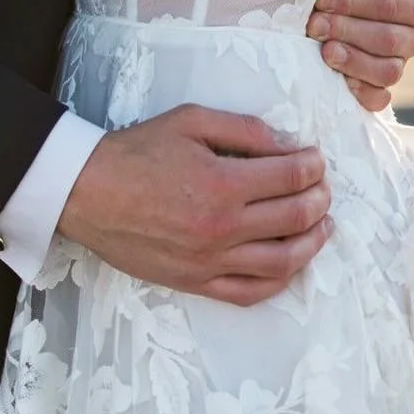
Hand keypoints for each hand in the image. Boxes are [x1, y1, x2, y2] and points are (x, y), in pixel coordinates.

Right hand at [58, 104, 331, 307]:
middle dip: (318, 199)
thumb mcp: (190, 120)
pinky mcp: (196, 282)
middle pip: (293, 217)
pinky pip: (250, 292)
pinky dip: (279, 281)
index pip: (289, 177)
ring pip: (282, 262)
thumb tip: (286, 143)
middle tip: (324, 187)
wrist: (89, 192)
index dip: (312, 167)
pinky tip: (291, 264)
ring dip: (311, 242)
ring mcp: (211, 261)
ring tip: (322, 225)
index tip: (316, 159)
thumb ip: (243, 129)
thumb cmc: (137, 151)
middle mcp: (222, 227)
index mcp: (222, 183)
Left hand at [306, 0, 413, 111]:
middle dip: (347, 32)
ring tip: (324, 51)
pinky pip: (379, 99)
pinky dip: (361, 93)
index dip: (355, 4)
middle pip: (388, 41)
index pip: (390, 6)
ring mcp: (399, 64)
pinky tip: (338, 80)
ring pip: (387, 73)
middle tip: (314, 24)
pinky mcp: (379, 87)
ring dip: (352, 62)